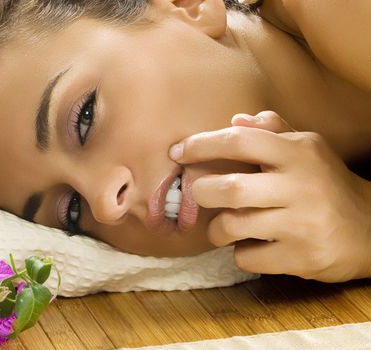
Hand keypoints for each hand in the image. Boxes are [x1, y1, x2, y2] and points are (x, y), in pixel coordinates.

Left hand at [169, 111, 370, 281]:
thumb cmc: (325, 183)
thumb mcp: (306, 149)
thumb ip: (272, 131)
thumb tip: (235, 119)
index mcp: (298, 153)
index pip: (240, 141)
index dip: (202, 145)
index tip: (178, 151)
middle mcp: (301, 186)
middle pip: (230, 189)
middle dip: (202, 192)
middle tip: (200, 194)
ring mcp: (302, 225)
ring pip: (233, 226)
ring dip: (217, 228)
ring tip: (225, 226)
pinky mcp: (302, 258)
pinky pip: (248, 257)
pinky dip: (240, 253)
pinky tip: (253, 246)